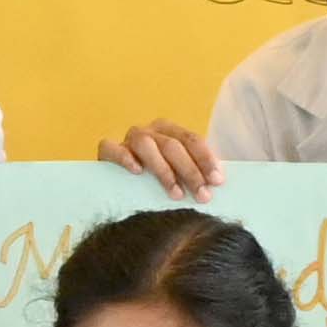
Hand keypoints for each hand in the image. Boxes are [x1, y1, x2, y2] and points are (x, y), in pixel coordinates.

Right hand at [98, 119, 225, 200]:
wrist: (118, 182)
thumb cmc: (156, 179)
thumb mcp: (178, 173)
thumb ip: (196, 172)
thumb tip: (220, 183)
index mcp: (170, 131)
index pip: (192, 140)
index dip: (206, 160)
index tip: (218, 182)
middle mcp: (150, 131)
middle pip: (173, 146)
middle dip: (190, 171)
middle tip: (202, 196)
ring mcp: (128, 139)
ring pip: (147, 146)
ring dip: (164, 170)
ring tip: (176, 194)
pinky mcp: (107, 150)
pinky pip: (112, 147)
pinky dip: (125, 157)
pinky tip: (137, 171)